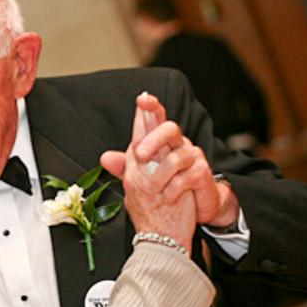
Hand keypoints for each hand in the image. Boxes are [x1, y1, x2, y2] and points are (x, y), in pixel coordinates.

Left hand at [102, 92, 236, 228]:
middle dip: (154, 140)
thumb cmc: (166, 186)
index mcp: (162, 142)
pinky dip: (173, 190)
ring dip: (160, 176)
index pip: (156, 119)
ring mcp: (193, 157)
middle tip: (140, 155)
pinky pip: (186, 178)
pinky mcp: (202, 173)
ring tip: (154, 189)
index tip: (141, 99)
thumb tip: (105, 158)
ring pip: (177, 157)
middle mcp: (179, 144)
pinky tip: (168, 197)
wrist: (193, 206)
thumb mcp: (141, 177)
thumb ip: (125, 166)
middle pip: (170, 129)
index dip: (150, 107)